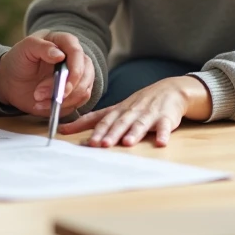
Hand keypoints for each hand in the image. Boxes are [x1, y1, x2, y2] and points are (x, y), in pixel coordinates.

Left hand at [0, 32, 94, 115]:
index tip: (64, 83)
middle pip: (85, 73)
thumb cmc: (19, 59)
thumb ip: (42, 47)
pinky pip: (77, 103)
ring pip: (84, 90)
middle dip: (67, 88)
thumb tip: (60, 55)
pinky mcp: (73, 94)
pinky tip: (42, 105)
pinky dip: (61, 108)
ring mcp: (76, 77)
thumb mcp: (25, 48)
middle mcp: (74, 59)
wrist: (11, 80)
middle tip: (41, 94)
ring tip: (38, 99)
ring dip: (62, 99)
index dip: (75, 69)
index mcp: (64, 42)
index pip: (77, 52)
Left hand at [60, 76, 210, 147]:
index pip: (101, 119)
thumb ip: (93, 120)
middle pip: (119, 122)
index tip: (78, 137)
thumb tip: (64, 129)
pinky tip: (160, 142)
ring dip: (133, 133)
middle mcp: (131, 111)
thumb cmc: (139, 104)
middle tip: (101, 144)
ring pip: (140, 123)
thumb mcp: (116, 109)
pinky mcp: (166, 117)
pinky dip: (162, 133)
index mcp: (118, 110)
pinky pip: (164, 126)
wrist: (170, 90)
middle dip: (110, 133)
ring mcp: (149, 114)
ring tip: (127, 143)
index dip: (89, 128)